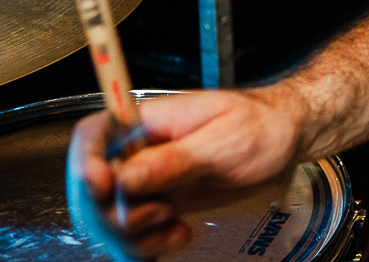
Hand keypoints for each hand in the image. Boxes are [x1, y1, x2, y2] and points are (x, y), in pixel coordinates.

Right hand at [71, 89, 304, 257]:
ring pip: (109, 220)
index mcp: (147, 121)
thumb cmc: (259, 126)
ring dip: (137, 235)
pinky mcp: (159, 204)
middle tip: (162, 211)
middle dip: (116, 213)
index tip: (102, 186)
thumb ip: (174, 159)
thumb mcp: (223, 139)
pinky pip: (133, 236)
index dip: (85, 162)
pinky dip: (148, 247)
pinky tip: (179, 235)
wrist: (283, 139)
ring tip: (176, 224)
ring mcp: (146, 181)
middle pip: (91, 189)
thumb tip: (126, 176)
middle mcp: (137, 151)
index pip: (92, 134)